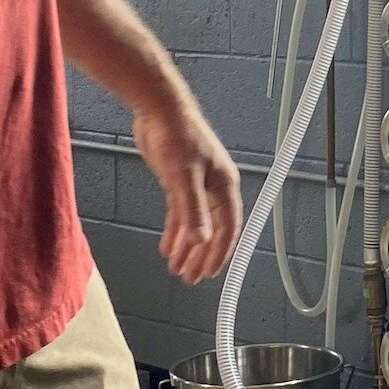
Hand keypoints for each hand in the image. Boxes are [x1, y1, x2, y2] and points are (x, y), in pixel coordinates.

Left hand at [133, 98, 242, 284]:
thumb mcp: (183, 177)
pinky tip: (167, 246)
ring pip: (195, 223)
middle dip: (202, 254)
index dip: (220, 252)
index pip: (228, 227)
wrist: (159, 110)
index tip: (210, 272)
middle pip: (212, 229)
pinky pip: (181, 212)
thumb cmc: (177, 135)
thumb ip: (192, 210)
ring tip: (177, 268)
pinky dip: (175, 230)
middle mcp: (214, 187)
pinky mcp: (180, 180)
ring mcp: (197, 184)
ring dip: (187, 246)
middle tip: (191, 277)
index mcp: (224, 185)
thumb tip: (201, 239)